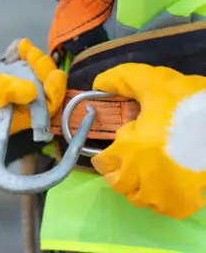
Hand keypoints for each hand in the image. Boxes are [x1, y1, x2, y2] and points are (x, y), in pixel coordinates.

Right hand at [0, 38, 66, 133]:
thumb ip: (2, 91)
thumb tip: (33, 93)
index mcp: (8, 120)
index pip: (40, 115)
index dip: (51, 97)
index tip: (53, 74)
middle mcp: (19, 108)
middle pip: (47, 94)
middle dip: (45, 71)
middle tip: (32, 54)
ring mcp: (22, 90)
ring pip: (44, 77)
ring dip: (37, 59)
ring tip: (22, 48)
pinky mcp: (22, 74)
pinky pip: (35, 64)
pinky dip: (27, 53)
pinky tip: (16, 49)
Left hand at [91, 63, 205, 218]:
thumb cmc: (190, 101)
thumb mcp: (155, 81)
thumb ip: (123, 79)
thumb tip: (98, 83)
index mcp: (132, 147)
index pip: (103, 163)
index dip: (105, 156)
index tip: (115, 150)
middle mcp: (143, 175)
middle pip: (118, 184)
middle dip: (118, 172)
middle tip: (129, 161)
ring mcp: (164, 193)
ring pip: (139, 199)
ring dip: (138, 187)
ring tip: (147, 173)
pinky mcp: (185, 202)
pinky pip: (166, 210)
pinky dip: (163, 201)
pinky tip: (166, 186)